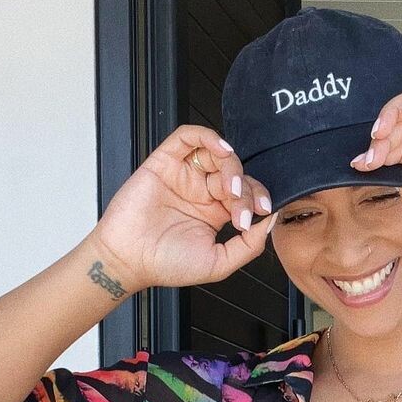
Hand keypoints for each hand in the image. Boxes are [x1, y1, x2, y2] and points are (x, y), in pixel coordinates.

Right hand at [87, 124, 278, 292]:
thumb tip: (272, 222)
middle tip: (239, 211)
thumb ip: (249, 246)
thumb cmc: (167, 264)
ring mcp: (184, 175)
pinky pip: (188, 137)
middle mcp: (201, 191)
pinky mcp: (164, 162)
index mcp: (215, 212)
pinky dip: (207, 137)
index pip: (246, 193)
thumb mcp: (220, 263)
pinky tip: (220, 150)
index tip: (257, 217)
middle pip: (236, 173)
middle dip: (245, 189)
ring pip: (217, 153)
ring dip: (232, 166)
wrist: (130, 261)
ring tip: (229, 189)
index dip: (257, 200)